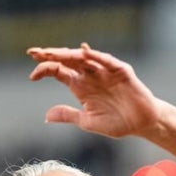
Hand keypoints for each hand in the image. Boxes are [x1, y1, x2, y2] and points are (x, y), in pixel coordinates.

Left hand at [26, 42, 158, 138]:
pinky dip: (96, 55)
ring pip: (83, 57)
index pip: (58, 72)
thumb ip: (68, 115)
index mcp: (80, 86)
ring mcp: (105, 71)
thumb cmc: (117, 122)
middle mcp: (90, 75)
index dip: (44, 70)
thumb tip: (46, 117)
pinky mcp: (121, 71)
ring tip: (53, 52)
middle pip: (67, 60)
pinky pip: (107, 61)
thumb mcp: (87, 121)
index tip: (32, 76)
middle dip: (50, 55)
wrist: (142, 125)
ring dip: (68, 53)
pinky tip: (84, 51)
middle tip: (34, 52)